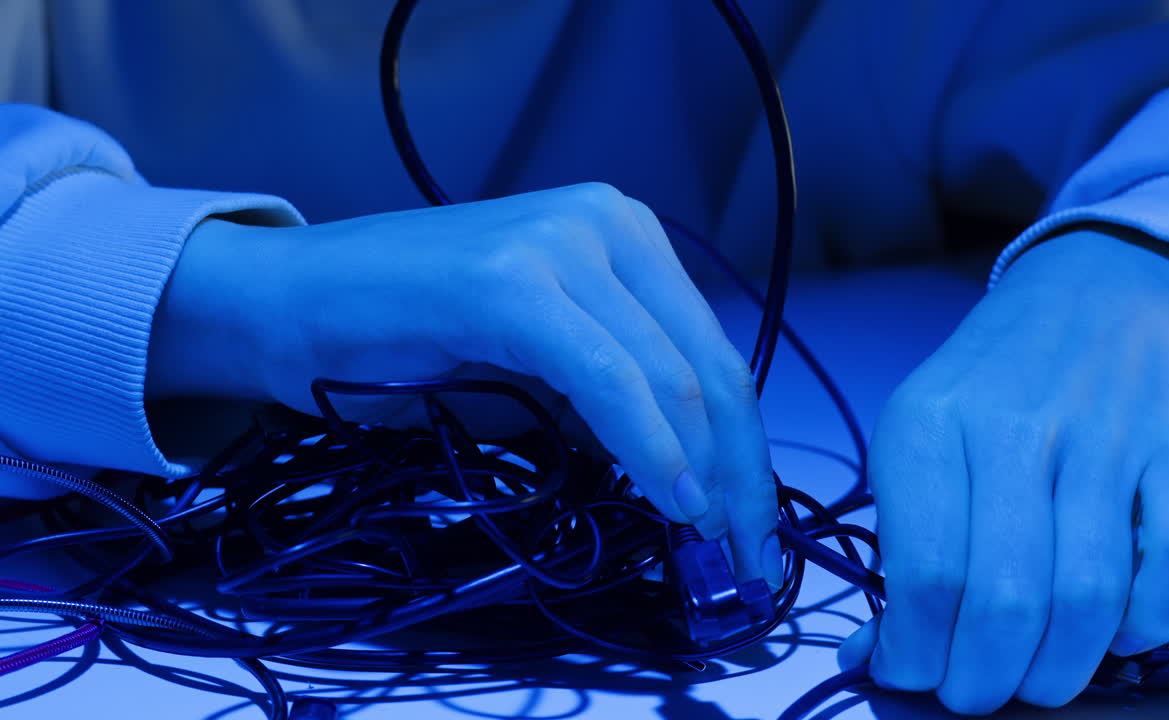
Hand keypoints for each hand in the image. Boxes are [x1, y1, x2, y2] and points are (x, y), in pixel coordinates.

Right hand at [148, 182, 781, 585]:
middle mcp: (605, 223)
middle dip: (739, 470)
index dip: (744, 447)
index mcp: (622, 234)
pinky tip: (671, 497)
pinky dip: (647, 444)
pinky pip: (606, 378)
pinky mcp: (512, 282)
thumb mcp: (536, 363)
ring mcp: (560, 243)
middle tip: (749, 552)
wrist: (285, 304)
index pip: (711, 353)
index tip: (751, 521)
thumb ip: (608, 396)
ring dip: (704, 470)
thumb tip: (683, 471)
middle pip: (707, 367)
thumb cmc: (402, 339)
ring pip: (669, 375)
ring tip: (710, 539)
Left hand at [838, 227, 1168, 712]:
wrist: (1089, 301)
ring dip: (1058, 670)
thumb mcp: (913, 441)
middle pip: (1004, 599)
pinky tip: (1112, 631)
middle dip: (982, 679)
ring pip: (1089, 596)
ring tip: (1033, 679)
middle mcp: (1015, 426)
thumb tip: (872, 658)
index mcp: (928, 423)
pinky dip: (1147, 624)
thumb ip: (897, 547)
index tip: (908, 672)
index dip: (914, 651)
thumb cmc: (983, 389)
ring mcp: (1105, 438)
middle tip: (972, 692)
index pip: (921, 572)